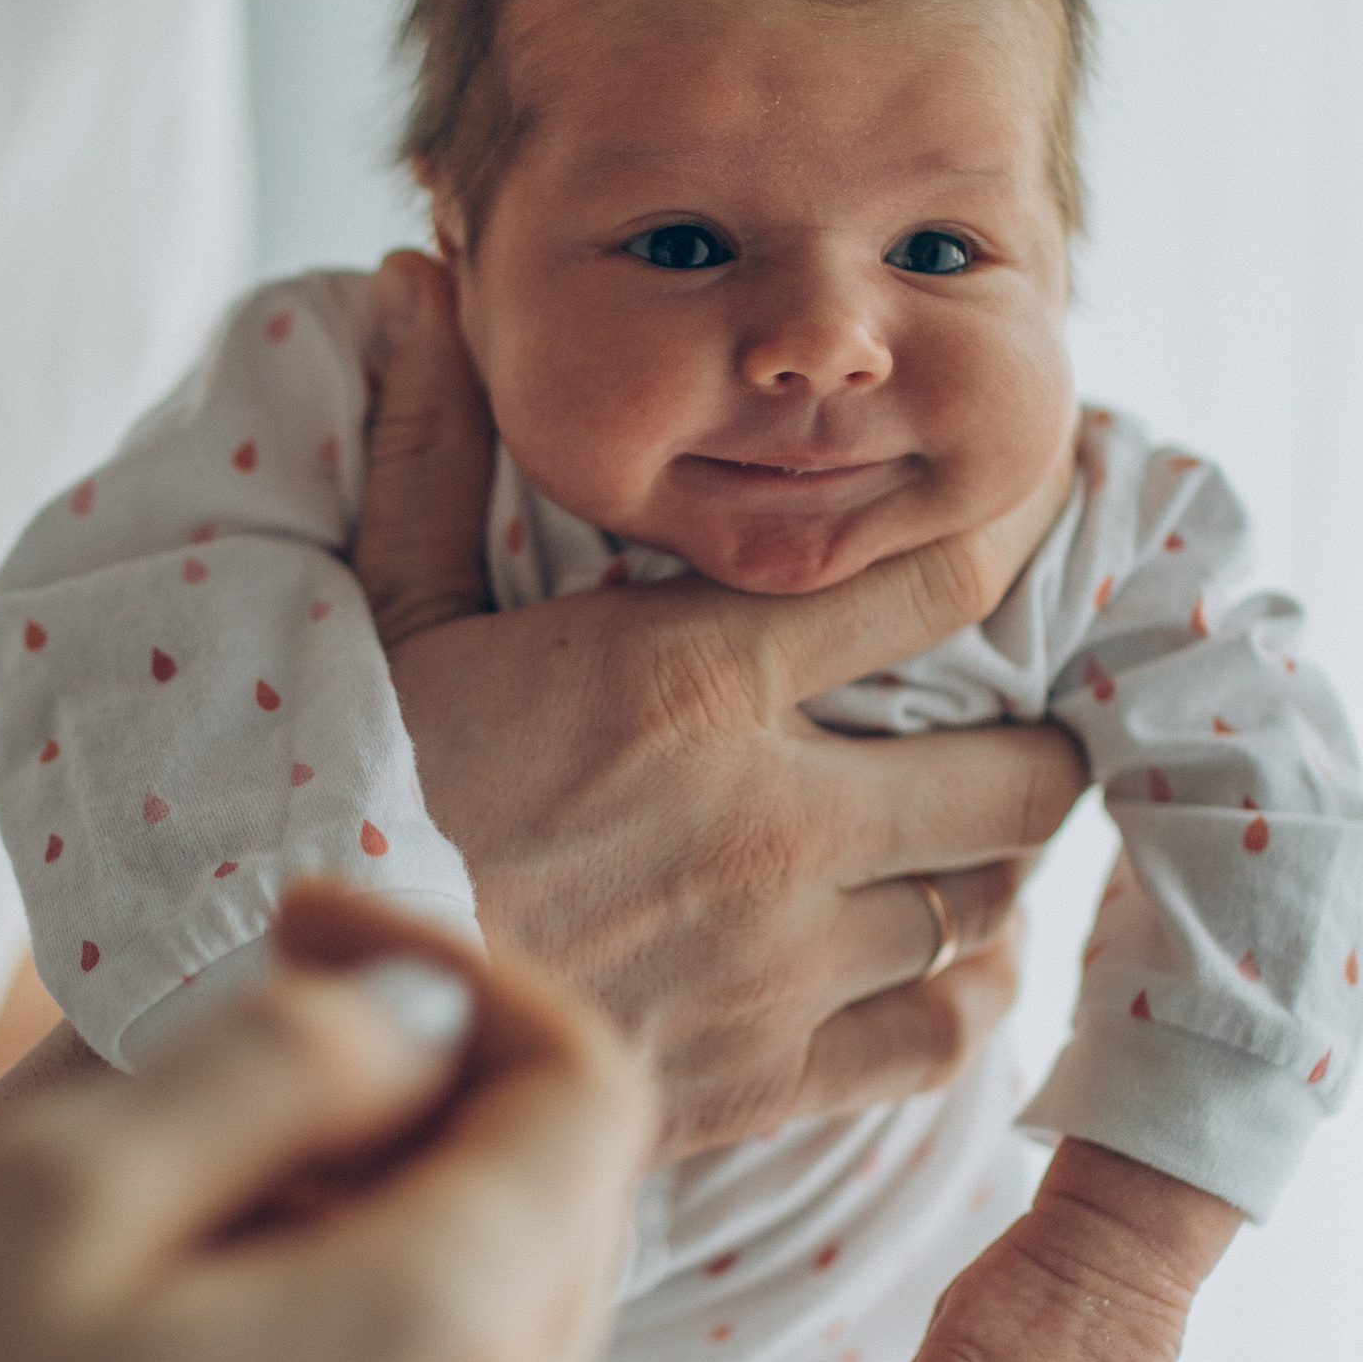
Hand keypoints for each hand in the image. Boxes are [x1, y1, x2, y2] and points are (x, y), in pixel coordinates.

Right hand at [0, 884, 653, 1361]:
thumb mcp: (51, 1197)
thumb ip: (272, 1065)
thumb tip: (407, 1023)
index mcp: (435, 1343)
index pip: (588, 1087)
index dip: (460, 969)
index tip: (298, 929)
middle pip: (558, 1216)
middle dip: (427, 1097)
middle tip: (223, 1056)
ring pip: (488, 1346)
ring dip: (376, 1237)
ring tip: (167, 1224)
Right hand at [353, 250, 1083, 1156]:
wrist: (324, 1032)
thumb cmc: (349, 804)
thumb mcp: (385, 615)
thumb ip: (429, 451)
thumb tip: (421, 281)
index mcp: (692, 683)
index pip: (941, 582)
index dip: (1017, 539)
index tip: (1039, 527)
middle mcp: (773, 825)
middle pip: (1023, 774)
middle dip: (1029, 742)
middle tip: (998, 726)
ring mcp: (781, 966)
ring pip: (986, 907)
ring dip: (983, 870)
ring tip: (956, 841)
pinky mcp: (766, 1080)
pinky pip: (943, 1036)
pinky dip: (959, 996)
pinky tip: (932, 960)